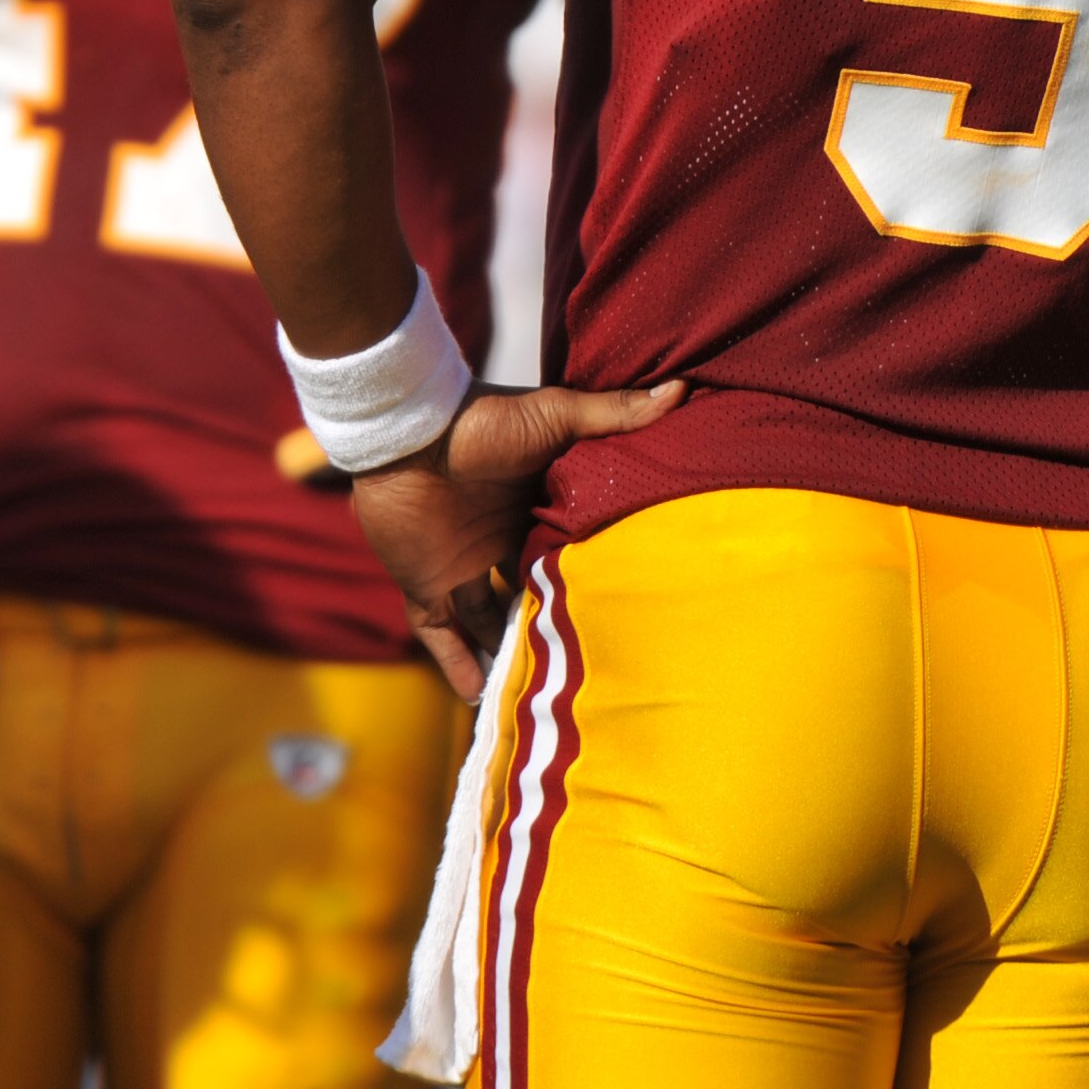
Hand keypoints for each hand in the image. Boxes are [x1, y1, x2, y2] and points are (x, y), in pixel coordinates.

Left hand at [351, 381, 686, 696]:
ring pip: (490, 623)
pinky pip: (440, 635)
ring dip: (510, 653)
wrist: (408, 431)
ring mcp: (460, 565)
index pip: (565, 552)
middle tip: (594, 663)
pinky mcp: (423, 583)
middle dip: (553, 624)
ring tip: (546, 693)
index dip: (590, 578)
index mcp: (532, 507)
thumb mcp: (556, 416)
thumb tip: (681, 390)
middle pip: (530, 594)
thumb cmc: (481, 419)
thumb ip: (613, 413)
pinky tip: (481, 698)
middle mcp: (498, 541)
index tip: (627, 608)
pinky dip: (457, 665)